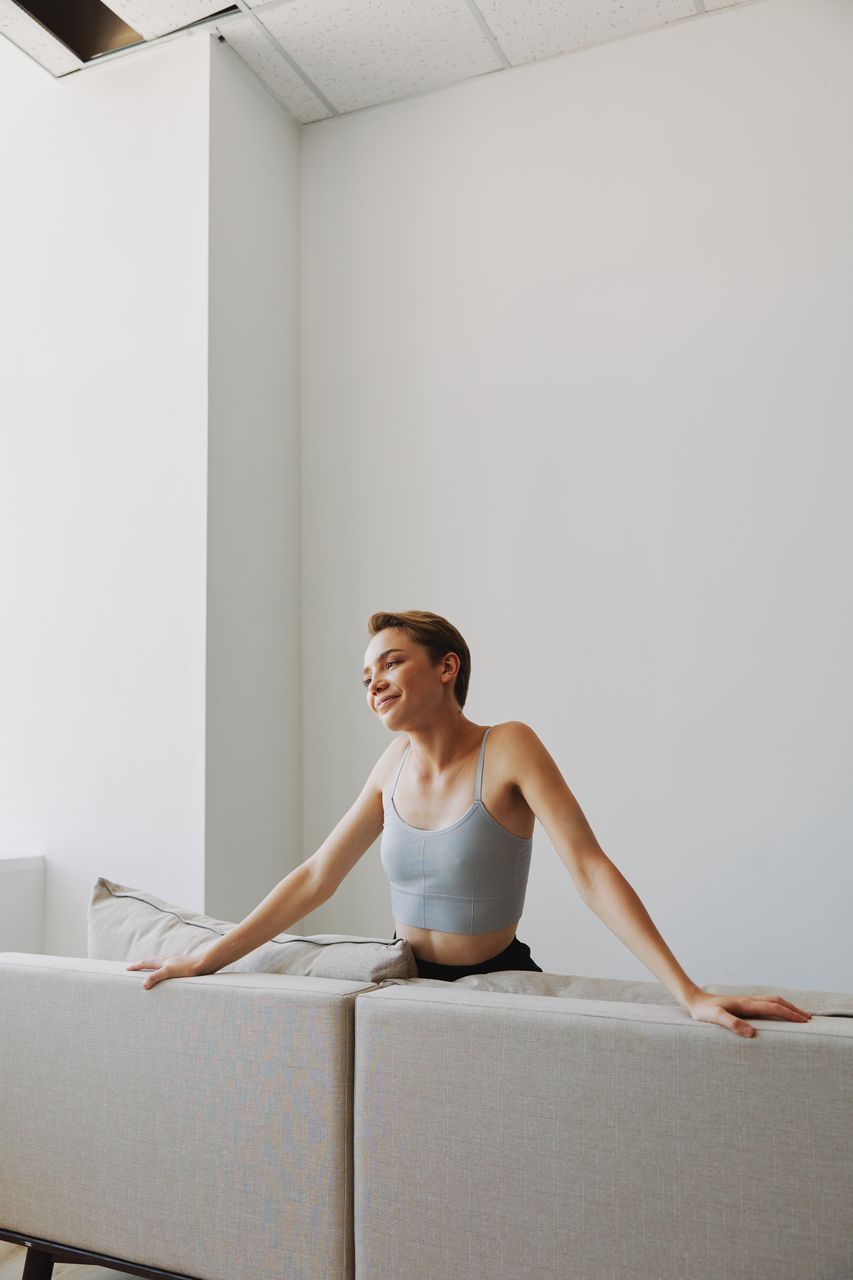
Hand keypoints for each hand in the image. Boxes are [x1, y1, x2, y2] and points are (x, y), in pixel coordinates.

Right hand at [126, 955, 203, 989]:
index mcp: (162, 961)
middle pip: (151, 961)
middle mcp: (167, 960)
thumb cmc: (188, 967)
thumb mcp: (169, 972)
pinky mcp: (181, 968)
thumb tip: (143, 984)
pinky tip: (167, 977)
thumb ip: (155, 977)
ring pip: (160, 964)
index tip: (126, 969)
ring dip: (152, 968)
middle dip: (142, 965)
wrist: (205, 964)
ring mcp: (175, 963)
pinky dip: (162, 972)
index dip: (135, 966)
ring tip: (148, 972)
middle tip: (134, 968)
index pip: (145, 963)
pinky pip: (167, 969)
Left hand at [685, 991, 812, 1037]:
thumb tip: (751, 1033)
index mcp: (745, 1004)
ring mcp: (746, 1001)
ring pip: (772, 1001)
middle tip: (809, 1018)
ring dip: (787, 1007)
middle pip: (777, 1001)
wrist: (693, 1000)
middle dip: (793, 1009)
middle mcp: (748, 1000)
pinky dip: (777, 1007)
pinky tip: (776, 1014)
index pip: (773, 1008)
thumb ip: (732, 1024)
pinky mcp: (742, 1004)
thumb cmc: (703, 1011)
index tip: (804, 1021)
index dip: (790, 1014)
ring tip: (798, 1015)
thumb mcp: (715, 1018)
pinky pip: (765, 1003)